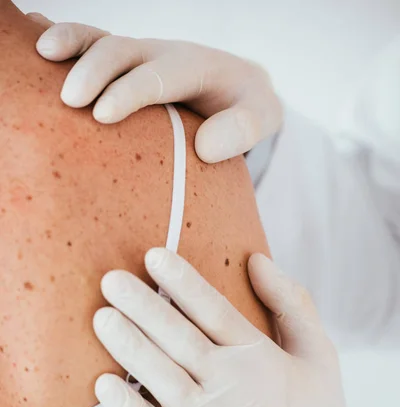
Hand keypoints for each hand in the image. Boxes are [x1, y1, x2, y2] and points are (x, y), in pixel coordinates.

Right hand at [28, 14, 281, 161]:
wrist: (238, 89)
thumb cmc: (246, 109)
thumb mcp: (264, 117)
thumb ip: (245, 128)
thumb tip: (205, 146)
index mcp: (196, 66)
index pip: (160, 75)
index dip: (129, 91)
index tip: (103, 114)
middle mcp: (162, 55)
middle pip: (123, 51)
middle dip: (95, 70)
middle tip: (70, 101)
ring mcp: (140, 57)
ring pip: (101, 40)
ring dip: (71, 44)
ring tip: (42, 54)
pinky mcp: (124, 65)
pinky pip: (92, 43)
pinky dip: (65, 39)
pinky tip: (35, 37)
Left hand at [92, 248, 390, 406]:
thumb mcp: (319, 353)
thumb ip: (291, 301)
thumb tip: (257, 257)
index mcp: (257, 356)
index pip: (213, 310)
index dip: (182, 281)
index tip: (152, 255)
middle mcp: (230, 385)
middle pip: (179, 338)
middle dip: (143, 305)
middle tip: (110, 280)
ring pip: (161, 377)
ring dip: (129, 346)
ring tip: (102, 317)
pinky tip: (103, 385)